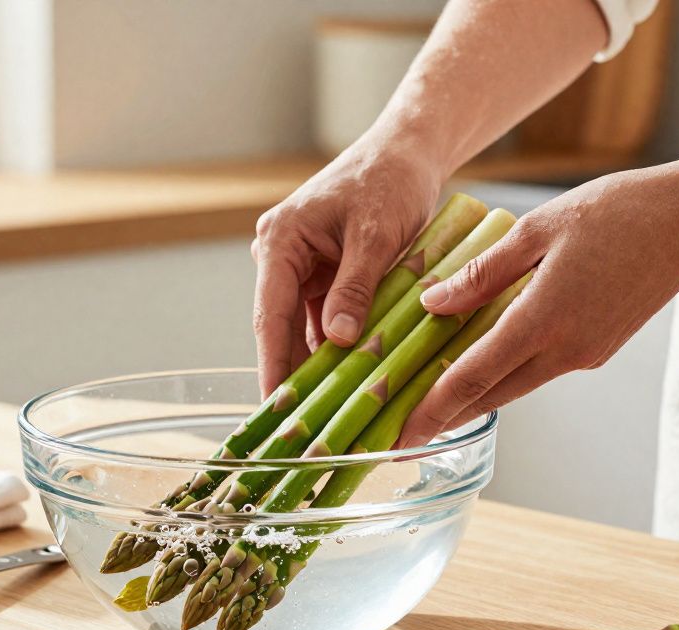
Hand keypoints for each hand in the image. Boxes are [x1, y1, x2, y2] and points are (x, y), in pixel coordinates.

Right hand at [252, 135, 443, 395]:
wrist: (408, 152)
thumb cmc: (390, 181)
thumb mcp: (376, 236)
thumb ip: (355, 289)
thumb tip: (339, 342)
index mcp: (280, 242)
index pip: (270, 315)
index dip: (272, 364)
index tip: (274, 407)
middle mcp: (282, 257)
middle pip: (283, 328)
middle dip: (296, 374)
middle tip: (303, 427)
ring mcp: (302, 269)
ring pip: (306, 329)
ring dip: (321, 366)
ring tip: (330, 414)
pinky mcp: (325, 277)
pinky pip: (328, 321)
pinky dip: (341, 348)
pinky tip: (352, 381)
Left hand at [397, 168, 678, 447]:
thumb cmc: (615, 212)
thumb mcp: (537, 230)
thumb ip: (482, 273)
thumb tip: (432, 304)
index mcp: (544, 320)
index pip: (473, 378)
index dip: (431, 409)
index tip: (400, 435)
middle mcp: (567, 350)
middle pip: (492, 395)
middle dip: (444, 417)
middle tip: (402, 432)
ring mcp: (587, 354)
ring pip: (516, 384)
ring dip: (475, 395)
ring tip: (430, 399)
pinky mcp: (599, 348)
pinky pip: (540, 367)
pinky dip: (505, 370)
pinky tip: (480, 359)